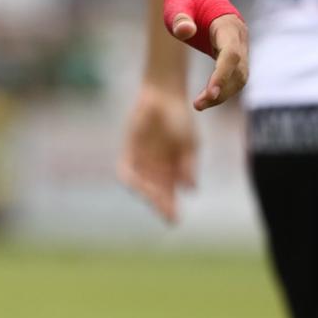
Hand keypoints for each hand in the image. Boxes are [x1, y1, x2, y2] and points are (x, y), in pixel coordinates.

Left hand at [118, 85, 196, 223]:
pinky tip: (139, 185)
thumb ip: (189, 165)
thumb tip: (190, 189)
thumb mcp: (190, 144)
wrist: (163, 97)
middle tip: (166, 214)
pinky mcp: (129, 152)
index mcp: (172, 172)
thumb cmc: (180, 120)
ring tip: (155, 198)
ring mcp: (142, 162)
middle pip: (155, 195)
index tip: (174, 220)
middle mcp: (156, 170)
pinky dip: (132, 180)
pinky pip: (127, 171)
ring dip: (148, 195)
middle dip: (160, 206)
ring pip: (142, 186)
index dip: (170, 209)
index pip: (169, 196)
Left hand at [167, 11, 248, 110]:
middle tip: (198, 105)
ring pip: (240, 77)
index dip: (222, 75)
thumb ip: (180, 19)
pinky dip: (222, 88)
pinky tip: (206, 98)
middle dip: (222, 90)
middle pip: (239, 70)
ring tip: (199, 105)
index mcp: (228, 24)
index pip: (231, 54)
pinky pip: (234, 76)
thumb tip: (184, 31)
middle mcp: (239, 37)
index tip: (210, 93)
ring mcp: (240, 46)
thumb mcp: (177, 7)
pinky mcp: (235, 54)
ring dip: (223, 94)